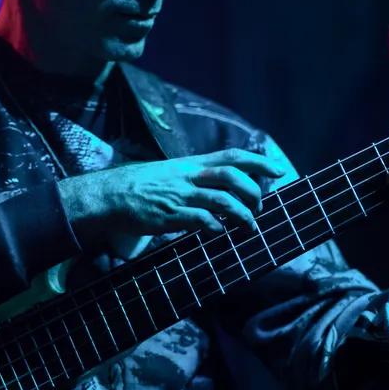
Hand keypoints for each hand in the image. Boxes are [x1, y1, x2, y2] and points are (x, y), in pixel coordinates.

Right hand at [58, 149, 287, 245]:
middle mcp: (190, 176)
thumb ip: (197, 178)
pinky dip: (216, 227)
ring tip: (249, 227)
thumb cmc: (142, 186)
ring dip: (242, 215)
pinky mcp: (171, 215)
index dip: (259, 162)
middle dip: (254, 192)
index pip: (233, 156)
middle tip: (260, 208)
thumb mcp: (173, 173)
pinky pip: (201, 220)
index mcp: (192, 164)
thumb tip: (223, 189)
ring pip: (223, 201)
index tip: (278, 171)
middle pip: (234, 177)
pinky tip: (220, 232)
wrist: (109, 194)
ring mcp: (181, 195)